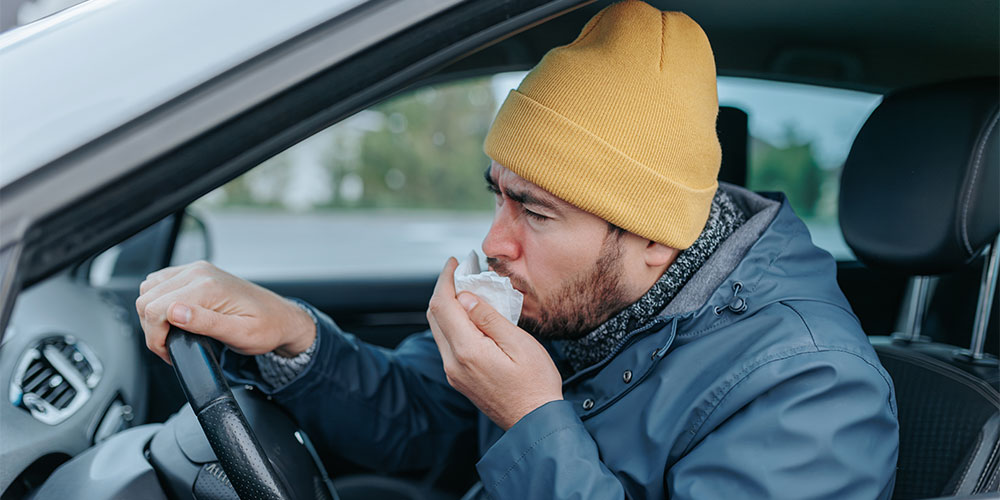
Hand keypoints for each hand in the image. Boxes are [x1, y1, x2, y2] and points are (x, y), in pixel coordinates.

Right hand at [135, 261, 315, 363]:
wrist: (282, 318)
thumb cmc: (266, 328)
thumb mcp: (240, 334)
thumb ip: (206, 323)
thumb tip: (174, 312)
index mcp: (208, 286)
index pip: (156, 308)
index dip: (155, 337)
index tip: (170, 353)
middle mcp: (199, 272)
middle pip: (147, 298)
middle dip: (152, 328)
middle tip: (171, 348)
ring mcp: (197, 270)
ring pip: (150, 289)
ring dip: (153, 315)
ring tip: (172, 335)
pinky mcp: (197, 274)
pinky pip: (161, 284)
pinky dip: (160, 303)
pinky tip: (175, 319)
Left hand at [426, 258, 562, 429]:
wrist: (535, 422)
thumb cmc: (535, 384)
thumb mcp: (519, 344)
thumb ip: (489, 318)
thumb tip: (464, 298)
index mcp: (467, 350)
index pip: (443, 305)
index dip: (446, 279)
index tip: (456, 262)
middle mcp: (453, 363)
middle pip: (434, 315)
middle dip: (444, 289)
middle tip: (461, 271)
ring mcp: (454, 373)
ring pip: (439, 329)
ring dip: (447, 306)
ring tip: (467, 289)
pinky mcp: (459, 379)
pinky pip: (448, 343)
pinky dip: (453, 323)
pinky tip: (470, 315)